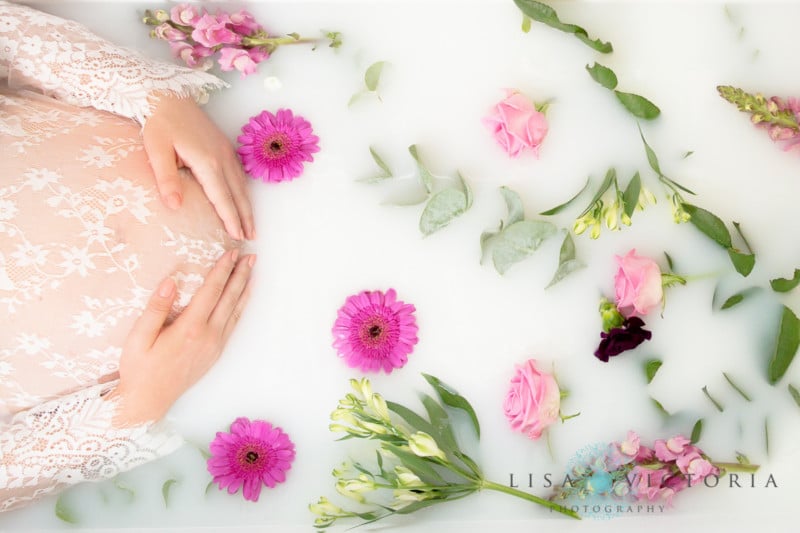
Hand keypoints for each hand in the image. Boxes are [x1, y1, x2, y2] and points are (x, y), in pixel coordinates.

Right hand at [113, 249, 254, 424]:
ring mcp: (214, 346)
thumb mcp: (138, 337)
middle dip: (240, 275)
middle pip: (229, 298)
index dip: (222, 270)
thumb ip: (155, 308)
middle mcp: (208, 336)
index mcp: (189, 329)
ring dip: (244, 289)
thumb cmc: (139, 369)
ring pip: (235, 311)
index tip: (231, 253)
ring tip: (252, 272)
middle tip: (250, 256)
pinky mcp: (215, 353)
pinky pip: (232, 324)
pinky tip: (242, 299)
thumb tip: (170, 282)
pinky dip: (240, 308)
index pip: (211, 291)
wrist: (148, 401)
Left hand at [142, 93, 255, 240]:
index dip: (230, 218)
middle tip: (251, 237)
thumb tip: (175, 206)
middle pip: (238, 194)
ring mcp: (226, 151)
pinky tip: (243, 199)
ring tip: (251, 225)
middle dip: (245, 217)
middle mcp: (222, 158)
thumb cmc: (159, 123)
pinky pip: (239, 174)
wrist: (166, 95)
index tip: (238, 236)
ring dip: (247, 206)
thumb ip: (167, 179)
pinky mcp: (224, 146)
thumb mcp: (157, 151)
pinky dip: (243, 191)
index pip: (222, 198)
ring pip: (241, 185)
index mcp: (207, 162)